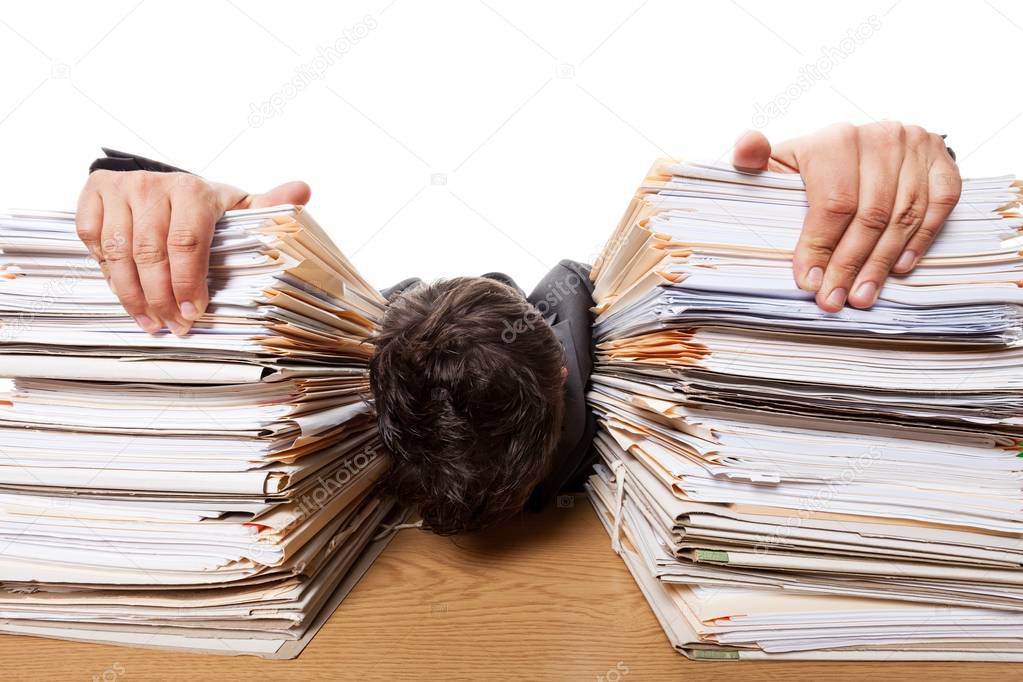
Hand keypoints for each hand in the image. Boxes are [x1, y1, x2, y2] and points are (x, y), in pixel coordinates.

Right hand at [76, 171, 310, 334]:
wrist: (162, 180)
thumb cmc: (205, 204)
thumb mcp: (239, 207)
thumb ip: (268, 206)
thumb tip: (302, 191)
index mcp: (194, 191)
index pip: (188, 243)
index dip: (188, 282)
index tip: (194, 313)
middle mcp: (154, 186)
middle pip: (151, 253)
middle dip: (161, 298)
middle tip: (173, 327)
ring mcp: (121, 188)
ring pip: (117, 251)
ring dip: (132, 294)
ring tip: (149, 321)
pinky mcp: (94, 193)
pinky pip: (91, 239)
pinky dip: (105, 269)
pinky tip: (123, 289)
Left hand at [733, 122, 961, 310]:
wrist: (866, 142)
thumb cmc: (814, 163)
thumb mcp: (782, 161)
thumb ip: (757, 159)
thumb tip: (744, 148)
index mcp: (835, 140)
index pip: (833, 202)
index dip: (819, 246)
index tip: (807, 281)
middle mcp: (880, 137)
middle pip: (870, 215)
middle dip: (849, 265)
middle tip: (835, 299)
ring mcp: (916, 147)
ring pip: (903, 216)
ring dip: (881, 263)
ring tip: (862, 296)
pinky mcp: (942, 160)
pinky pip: (939, 206)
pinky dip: (920, 240)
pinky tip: (899, 269)